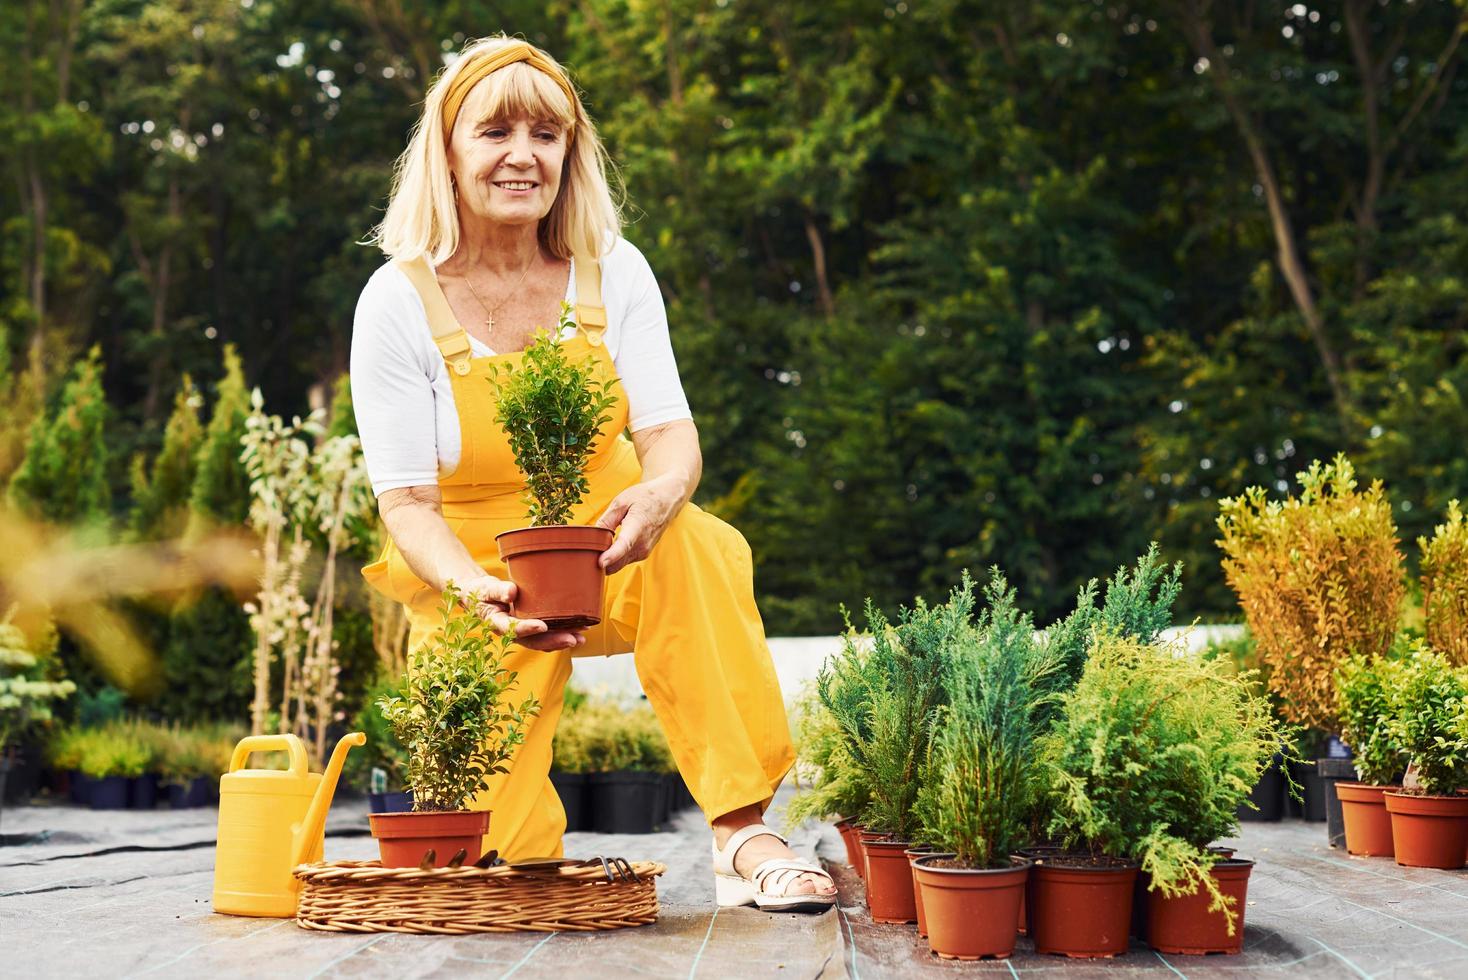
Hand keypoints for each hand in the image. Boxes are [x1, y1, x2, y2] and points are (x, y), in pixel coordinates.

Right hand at [455, 574, 585, 651]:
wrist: (481, 598)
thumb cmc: (482, 592)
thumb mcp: (486, 588)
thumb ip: (498, 590)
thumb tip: (512, 592)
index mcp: (497, 624)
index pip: (512, 628)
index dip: (527, 628)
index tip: (542, 626)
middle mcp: (511, 633)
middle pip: (533, 641)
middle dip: (553, 641)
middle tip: (572, 639)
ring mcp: (522, 633)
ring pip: (542, 642)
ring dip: (561, 641)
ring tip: (581, 638)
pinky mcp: (530, 629)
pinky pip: (546, 636)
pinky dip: (561, 635)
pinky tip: (578, 632)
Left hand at [594, 475, 684, 574]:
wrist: (667, 500)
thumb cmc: (645, 497)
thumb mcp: (622, 501)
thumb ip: (607, 519)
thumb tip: (593, 534)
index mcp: (637, 526)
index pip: (624, 545)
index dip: (611, 556)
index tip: (600, 562)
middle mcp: (643, 543)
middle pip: (617, 562)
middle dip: (600, 559)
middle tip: (588, 548)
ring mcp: (644, 551)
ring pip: (619, 564)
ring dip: (607, 558)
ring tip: (603, 541)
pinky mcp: (643, 554)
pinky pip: (624, 561)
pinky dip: (615, 556)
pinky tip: (613, 542)